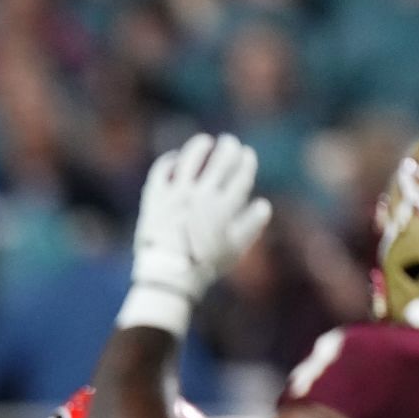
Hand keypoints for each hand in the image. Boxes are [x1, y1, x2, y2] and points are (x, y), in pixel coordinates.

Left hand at [120, 133, 268, 334]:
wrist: (168, 275)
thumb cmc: (205, 265)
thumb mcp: (235, 249)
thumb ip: (252, 225)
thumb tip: (263, 204)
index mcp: (224, 206)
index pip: (240, 175)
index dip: (246, 162)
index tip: (247, 154)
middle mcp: (201, 195)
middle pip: (219, 161)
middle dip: (228, 148)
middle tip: (230, 142)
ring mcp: (176, 193)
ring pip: (190, 159)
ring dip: (199, 147)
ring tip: (204, 142)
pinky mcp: (155, 197)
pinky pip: (161, 171)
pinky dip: (169, 161)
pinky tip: (175, 158)